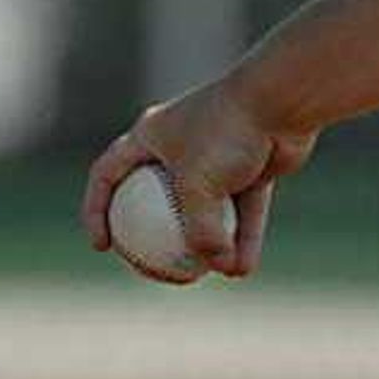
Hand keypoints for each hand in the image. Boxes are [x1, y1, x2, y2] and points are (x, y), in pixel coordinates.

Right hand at [80, 79, 317, 280]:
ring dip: (207, 245)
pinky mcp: (253, 168)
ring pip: (205, 211)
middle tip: (154, 270)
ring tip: (206, 277)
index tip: (103, 246)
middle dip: (154, 237)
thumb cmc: (228, 133)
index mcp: (150, 135)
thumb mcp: (199, 184)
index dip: (96, 210)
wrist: (282, 101)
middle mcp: (181, 145)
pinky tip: (242, 270)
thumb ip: (199, 229)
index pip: (107, 174)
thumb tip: (214, 265)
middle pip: (155, 198)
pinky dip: (242, 238)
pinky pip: (242, 211)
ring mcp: (218, 157)